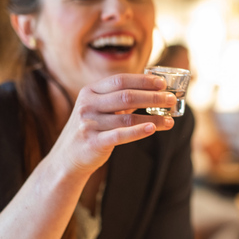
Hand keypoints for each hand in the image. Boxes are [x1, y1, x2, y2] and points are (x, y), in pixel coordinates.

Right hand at [49, 73, 176, 178]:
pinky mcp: (93, 142)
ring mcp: (89, 123)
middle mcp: (88, 105)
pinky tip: (153, 128)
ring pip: (128, 117)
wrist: (67, 157)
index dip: (143, 80)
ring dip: (153, 118)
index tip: (162, 83)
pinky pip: (120, 135)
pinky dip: (138, 131)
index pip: (120, 80)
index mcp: (90, 91)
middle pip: (126, 96)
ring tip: (170, 120)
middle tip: (171, 99)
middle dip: (153, 97)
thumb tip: (153, 89)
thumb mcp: (99, 108)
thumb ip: (119, 97)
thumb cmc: (91, 128)